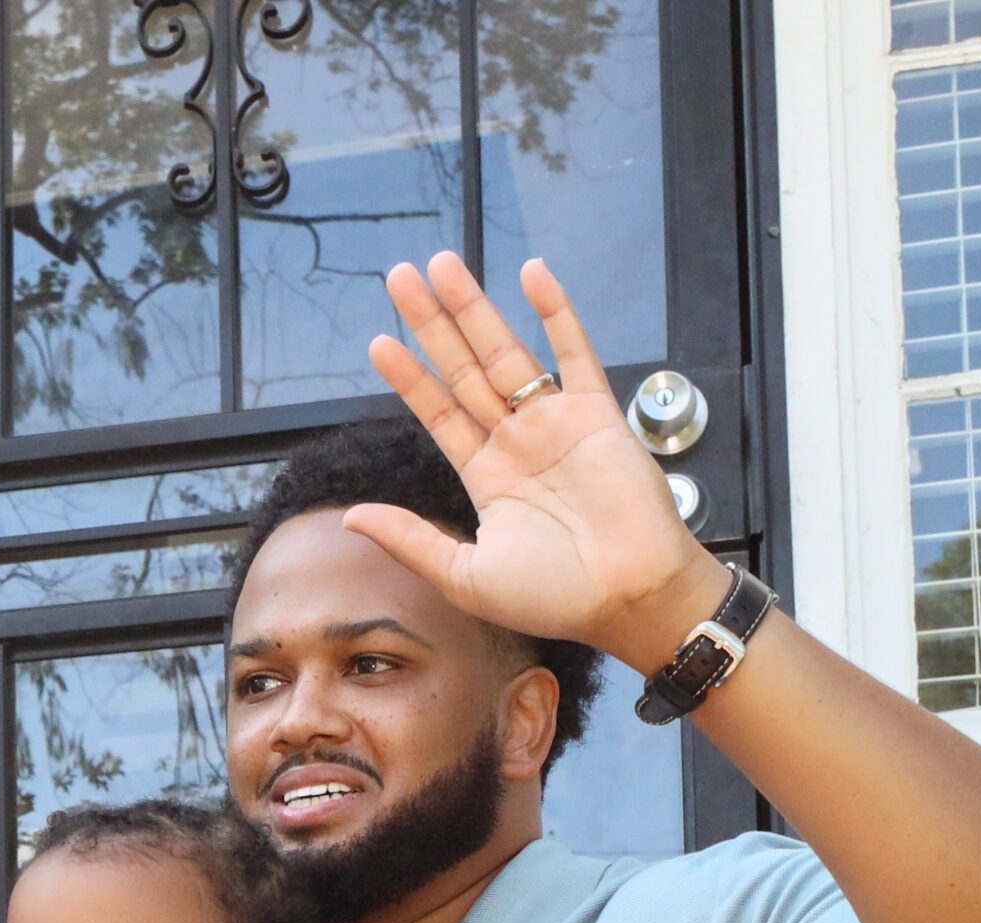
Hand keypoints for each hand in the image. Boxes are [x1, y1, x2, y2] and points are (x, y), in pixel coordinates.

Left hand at [350, 254, 729, 672]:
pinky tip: (531, 274)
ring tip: (443, 265)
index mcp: (487, 478)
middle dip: (432, 323)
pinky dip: (556, 312)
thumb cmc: (555, 598)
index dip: (410, 377)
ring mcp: (557, 423)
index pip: (439, 414)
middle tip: (400, 277)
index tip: (379, 341)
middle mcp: (518, 443)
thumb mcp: (464, 575)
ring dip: (476, 308)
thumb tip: (353, 517)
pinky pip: (575, 353)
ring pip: (507, 352)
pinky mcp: (598, 413)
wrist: (627, 599)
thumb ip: (410, 540)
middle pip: (464, 369)